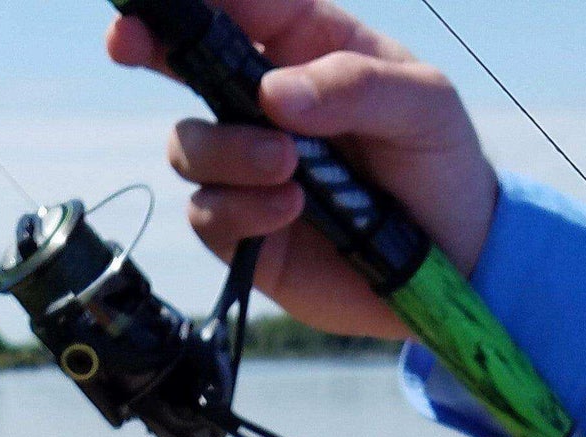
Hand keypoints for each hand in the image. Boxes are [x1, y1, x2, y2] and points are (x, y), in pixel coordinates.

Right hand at [108, 0, 496, 338]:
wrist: (455, 262)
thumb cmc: (440, 163)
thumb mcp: (423, 106)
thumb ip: (355, 86)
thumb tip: (276, 92)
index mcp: (307, 45)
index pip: (242, 3)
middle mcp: (266, 100)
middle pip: (185, 61)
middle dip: (150, 45)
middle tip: (130, 44)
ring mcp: (249, 167)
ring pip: (189, 144)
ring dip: (228, 152)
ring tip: (288, 165)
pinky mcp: (247, 230)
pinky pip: (209, 213)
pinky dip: (240, 209)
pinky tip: (289, 207)